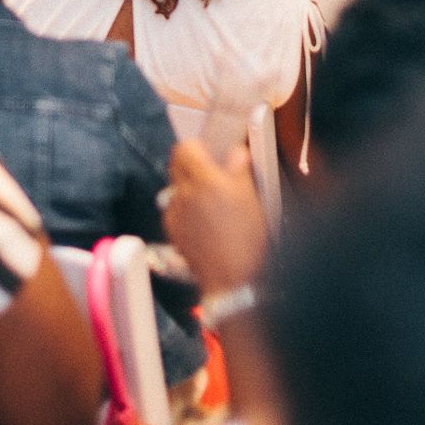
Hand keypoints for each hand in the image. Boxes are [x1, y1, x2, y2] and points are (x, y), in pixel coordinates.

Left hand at [162, 138, 268, 294]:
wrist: (231, 278)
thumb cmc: (246, 238)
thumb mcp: (251, 198)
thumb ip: (240, 168)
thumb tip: (237, 151)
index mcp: (203, 180)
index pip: (185, 148)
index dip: (197, 146)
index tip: (210, 151)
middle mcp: (183, 193)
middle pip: (176, 165)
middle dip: (191, 165)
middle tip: (212, 173)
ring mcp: (175, 213)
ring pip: (176, 187)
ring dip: (190, 188)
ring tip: (212, 201)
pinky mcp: (172, 230)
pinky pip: (175, 209)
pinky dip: (187, 209)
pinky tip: (205, 221)